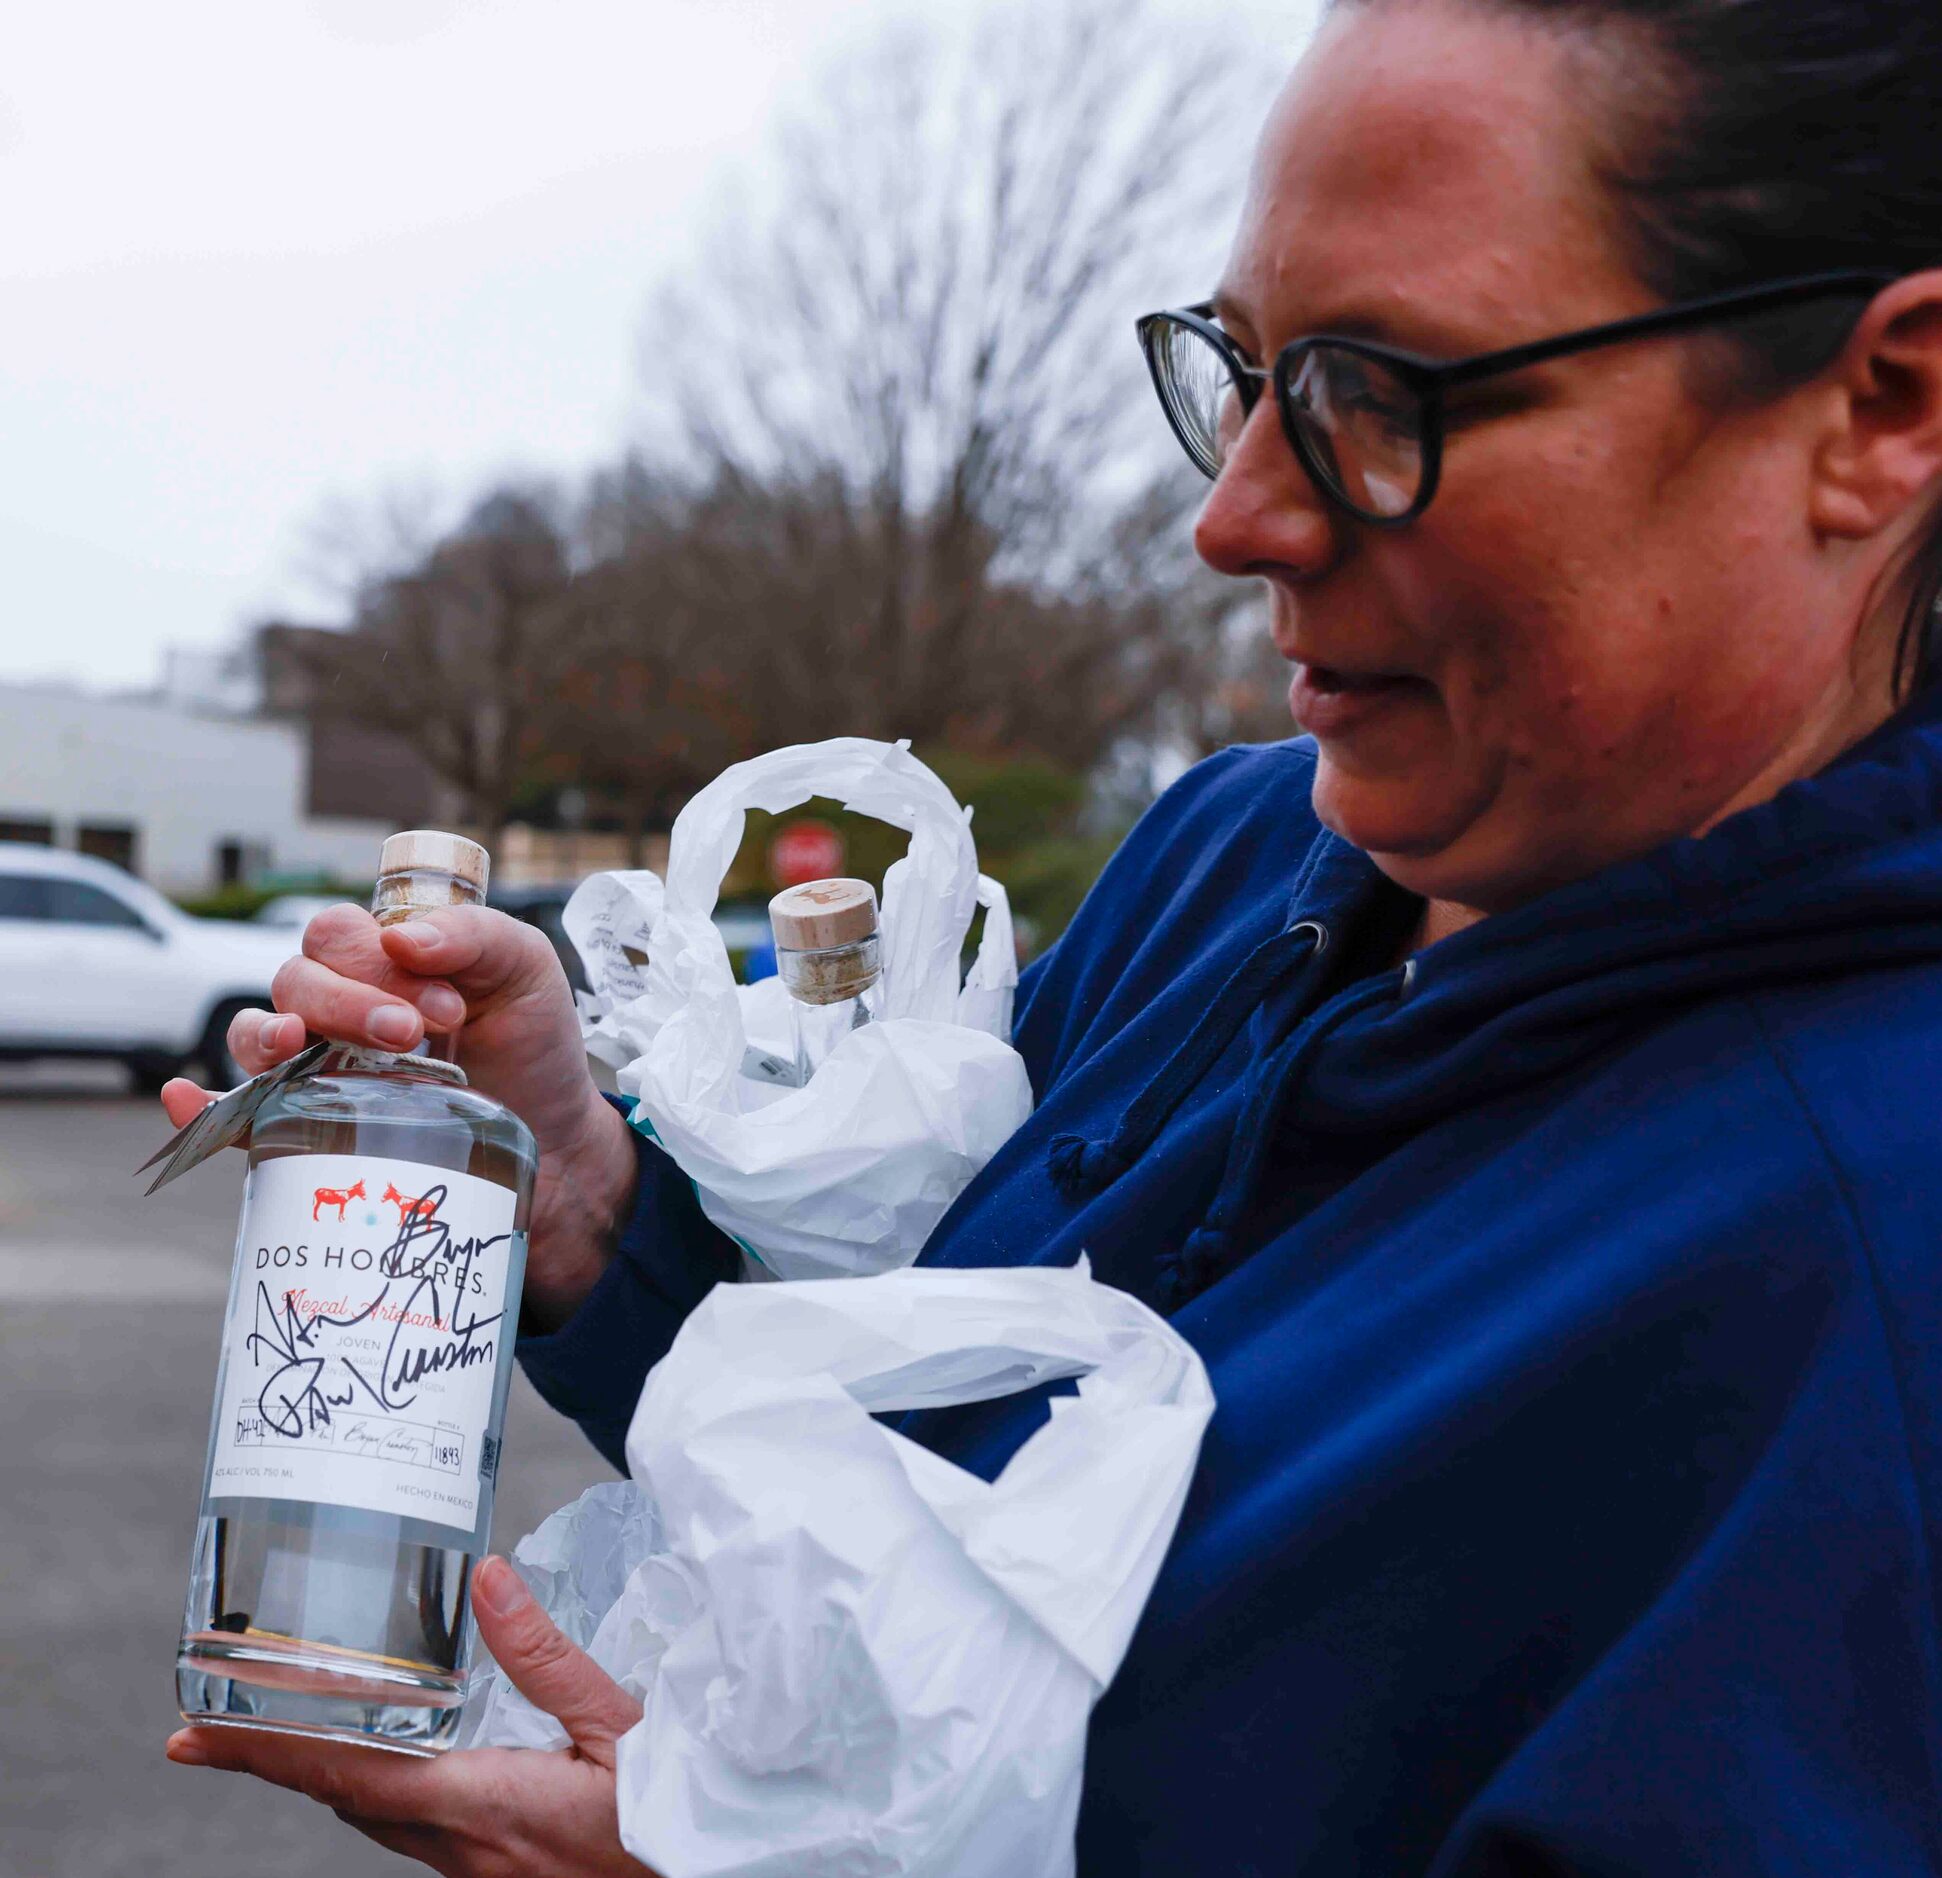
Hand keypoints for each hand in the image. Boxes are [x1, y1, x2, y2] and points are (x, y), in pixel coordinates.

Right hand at [158, 904, 636, 1328]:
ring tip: (304, 1047)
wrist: (556, 1143)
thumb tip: (402, 939)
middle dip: (347, 1000)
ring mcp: (320, 1070)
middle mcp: (340, 1010)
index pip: (339, 934)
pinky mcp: (312, 1131)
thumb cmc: (535, 1046)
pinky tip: (186, 1096)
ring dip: (273, 1036)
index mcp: (384, 963)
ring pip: (256, 1035)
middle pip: (296, 981)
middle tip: (412, 1033)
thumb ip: (476, 937)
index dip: (378, 959)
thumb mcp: (527, 972)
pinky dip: (201, 1103)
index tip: (450, 1003)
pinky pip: (236, 1114)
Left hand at [165, 1557, 656, 1877]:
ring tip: (303, 1729)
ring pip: (379, 1822)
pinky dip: (390, 1794)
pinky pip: (419, 1835)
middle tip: (224, 1723)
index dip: (261, 1755)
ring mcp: (474, 1874)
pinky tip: (411, 1764)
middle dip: (285, 1762)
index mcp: (481, 1803)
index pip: (344, 1776)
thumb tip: (485, 1577)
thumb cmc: (667, 1810)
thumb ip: (547, 1654)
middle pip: (347, 1802)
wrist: (704, 1875)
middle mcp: (460, 1851)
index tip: (189, 1739)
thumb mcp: (617, 1722)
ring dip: (337, 1777)